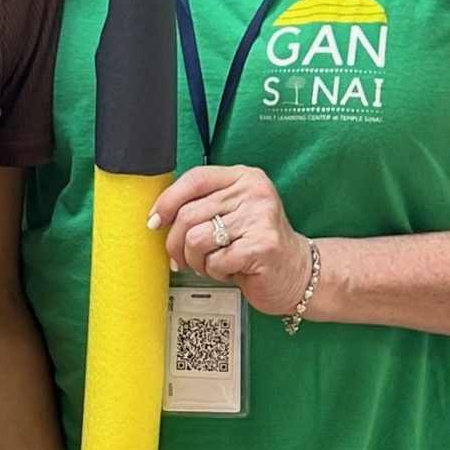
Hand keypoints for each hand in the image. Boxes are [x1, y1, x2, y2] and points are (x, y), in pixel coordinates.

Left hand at [149, 163, 312, 315]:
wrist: (295, 272)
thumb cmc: (256, 244)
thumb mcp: (231, 214)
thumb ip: (202, 206)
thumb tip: (157, 216)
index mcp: (243, 177)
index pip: (194, 179)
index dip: (167, 202)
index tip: (154, 222)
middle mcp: (254, 192)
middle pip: (189, 214)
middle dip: (176, 243)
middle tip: (182, 258)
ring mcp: (261, 217)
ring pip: (197, 239)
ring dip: (197, 261)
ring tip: (212, 263)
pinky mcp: (262, 246)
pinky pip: (216, 261)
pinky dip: (215, 272)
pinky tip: (229, 270)